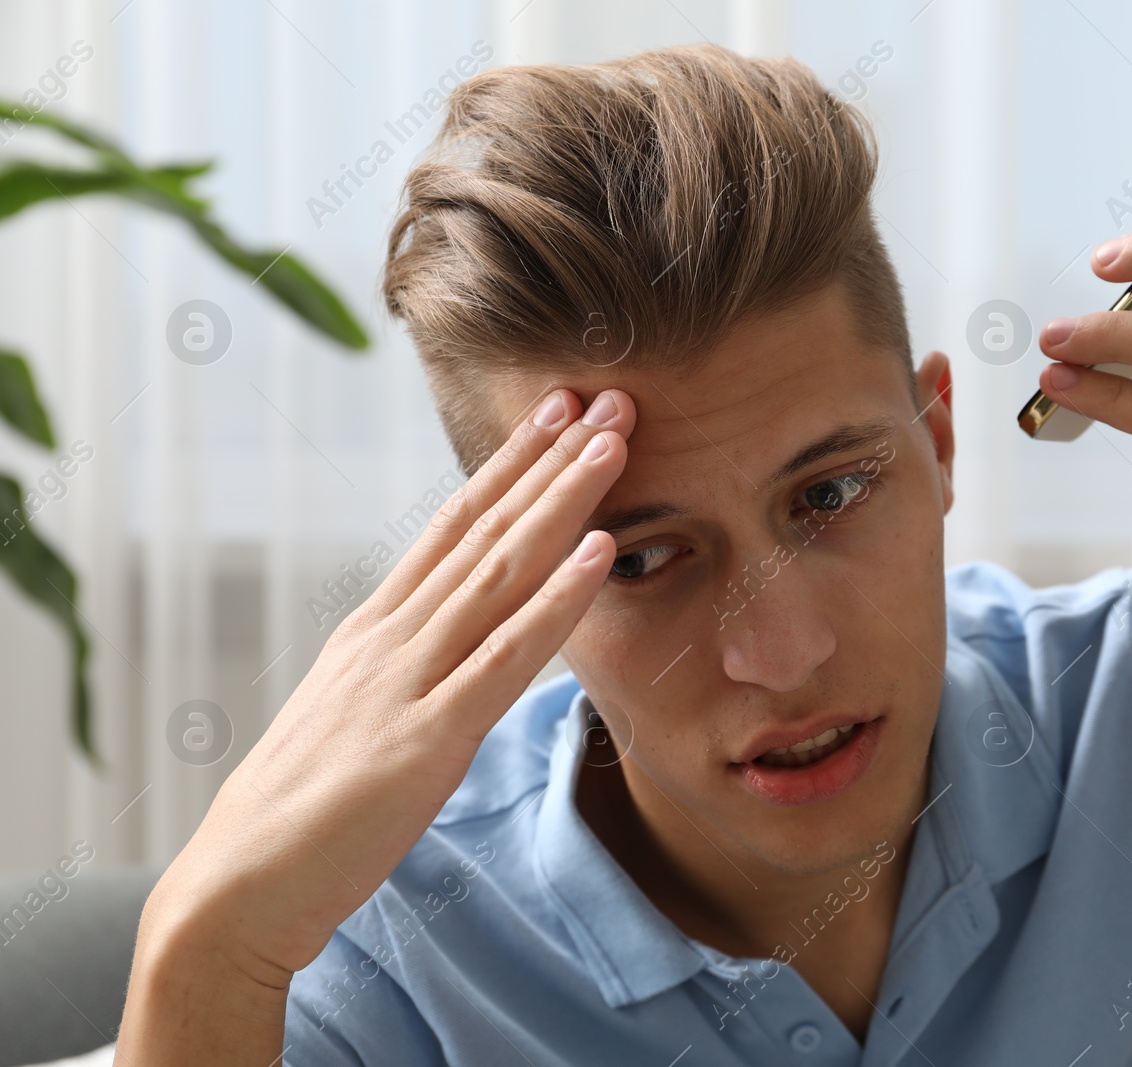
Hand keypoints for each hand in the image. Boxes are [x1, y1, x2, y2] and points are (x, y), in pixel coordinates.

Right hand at [139, 387, 629, 983]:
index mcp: (374, 629)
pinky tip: (600, 556)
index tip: (556, 415)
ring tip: (612, 444)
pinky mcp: (426, 739)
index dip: (509, 467)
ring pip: (498, 572)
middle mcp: (390, 636)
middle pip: (483, 529)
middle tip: (606, 398)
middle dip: (549, 460)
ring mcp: (407, 681)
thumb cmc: (301, 810)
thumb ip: (407, 669)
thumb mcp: (357, 713)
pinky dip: (556, 601)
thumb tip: (456, 643)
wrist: (236, 888)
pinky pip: (503, 658)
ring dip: (562, 503)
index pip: (452, 527)